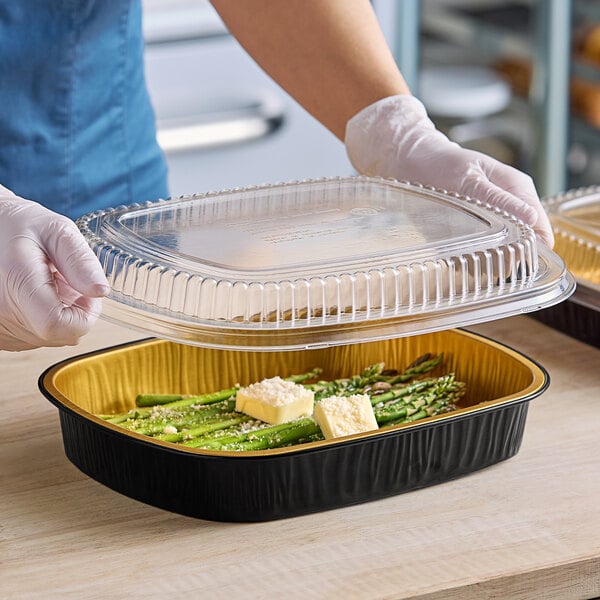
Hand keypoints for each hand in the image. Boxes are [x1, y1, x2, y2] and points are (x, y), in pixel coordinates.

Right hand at [0, 190, 108, 350]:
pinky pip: (30, 338)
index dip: (85, 314)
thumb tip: (101, 291)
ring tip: (44, 284)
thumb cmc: (15, 225)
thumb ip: (79, 260)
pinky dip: (39, 320)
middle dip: (74, 311)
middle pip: (59, 335)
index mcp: (16, 282)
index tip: (85, 293)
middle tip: (62, 280)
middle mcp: (0, 311)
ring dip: (56, 315)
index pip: (60, 325)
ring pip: (47, 338)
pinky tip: (30, 295)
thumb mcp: (55, 230)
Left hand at [345, 94, 553, 247]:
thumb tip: (531, 220)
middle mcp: (508, 211)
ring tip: (458, 245)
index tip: (512, 256)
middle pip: (521, 248)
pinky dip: (462, 260)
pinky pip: (473, 260)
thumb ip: (499, 201)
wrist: (409, 163)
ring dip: (480, 260)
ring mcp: (490, 225)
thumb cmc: (440, 164)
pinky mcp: (470, 237)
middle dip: (503, 256)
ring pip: (496, 259)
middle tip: (476, 248)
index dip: (532, 248)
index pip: (541, 229)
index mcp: (517, 190)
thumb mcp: (470, 179)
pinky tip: (447, 248)